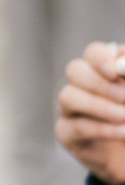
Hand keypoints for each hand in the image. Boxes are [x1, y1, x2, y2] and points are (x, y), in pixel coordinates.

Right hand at [57, 41, 124, 184]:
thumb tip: (124, 59)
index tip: (116, 72)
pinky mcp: (66, 132)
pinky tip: (123, 131)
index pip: (93, 52)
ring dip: (100, 106)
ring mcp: (68, 108)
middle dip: (100, 83)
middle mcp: (79, 85)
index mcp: (100, 70)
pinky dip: (104, 129)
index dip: (101, 59)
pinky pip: (78, 126)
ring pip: (69, 97)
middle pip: (75, 71)